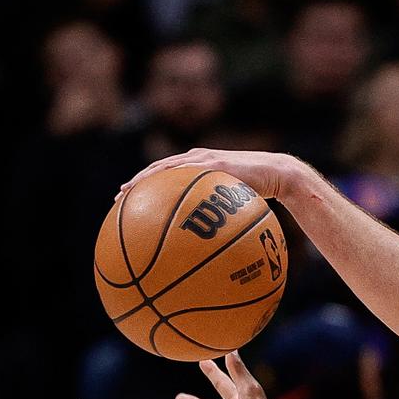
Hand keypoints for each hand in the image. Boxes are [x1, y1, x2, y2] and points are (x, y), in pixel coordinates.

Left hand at [120, 148, 303, 202]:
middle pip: (158, 169)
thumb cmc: (261, 190)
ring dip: (144, 180)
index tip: (127, 199)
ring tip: (127, 196)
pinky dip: (169, 182)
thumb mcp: (236, 200)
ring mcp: (205, 159)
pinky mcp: (215, 163)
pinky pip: (186, 174)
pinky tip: (159, 198)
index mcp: (199, 165)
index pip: (165, 172)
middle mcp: (197, 158)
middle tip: (118, 199)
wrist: (279, 174)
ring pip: (165, 168)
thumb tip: (207, 240)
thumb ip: (219, 211)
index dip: (144, 184)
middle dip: (137, 183)